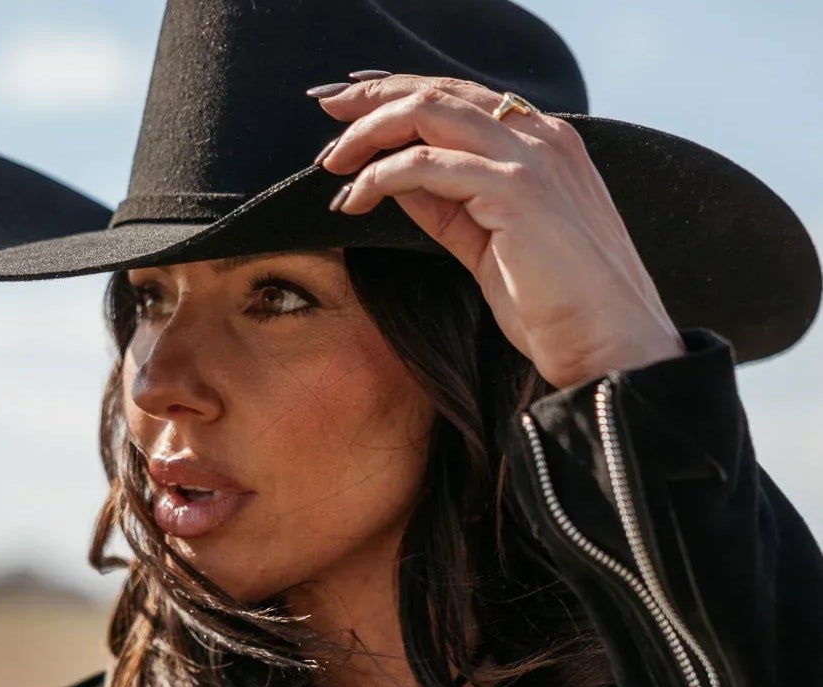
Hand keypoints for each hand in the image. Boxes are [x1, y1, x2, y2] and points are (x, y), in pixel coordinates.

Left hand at [313, 74, 685, 389]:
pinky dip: (380, 176)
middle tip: (326, 110)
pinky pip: (427, 164)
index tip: (352, 110)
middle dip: (374, 97)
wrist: (609, 344)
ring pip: (429, 112)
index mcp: (544, 143)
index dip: (401, 96)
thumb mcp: (491, 245)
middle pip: (440, 92)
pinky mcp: (515, 188)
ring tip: (332, 163)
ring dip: (368, 133)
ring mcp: (531, 157)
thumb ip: (452, 206)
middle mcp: (541, 135)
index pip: (460, 98)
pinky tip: (354, 197)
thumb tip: (396, 182)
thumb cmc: (558, 309)